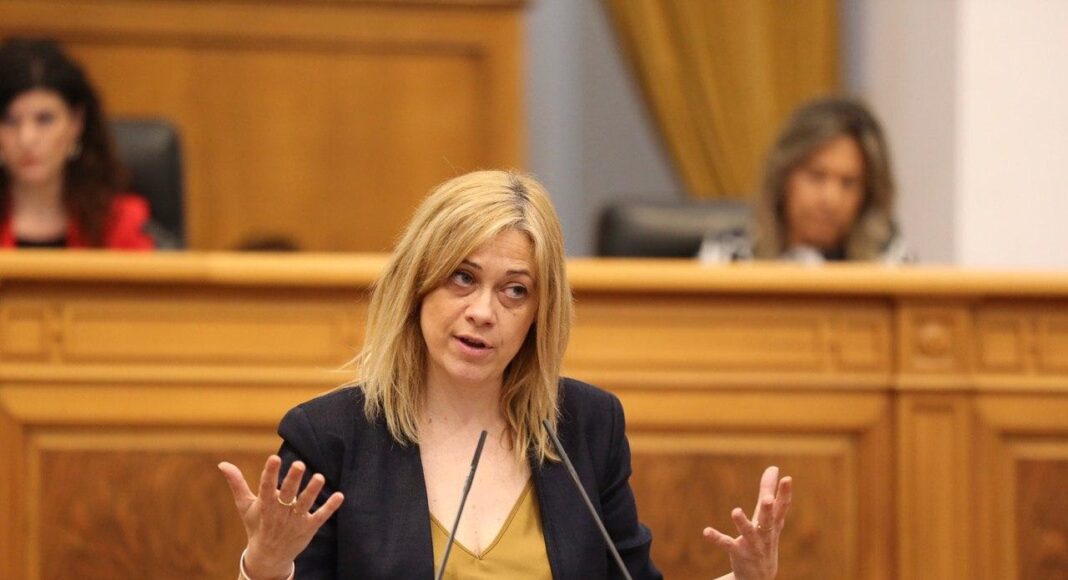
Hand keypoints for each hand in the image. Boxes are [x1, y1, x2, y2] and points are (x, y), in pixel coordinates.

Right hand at [218, 455, 344, 579]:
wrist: (268, 556)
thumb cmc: (257, 524)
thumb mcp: (245, 506)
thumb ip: (237, 483)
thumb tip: (222, 464)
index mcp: (265, 505)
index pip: (266, 487)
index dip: (270, 473)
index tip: (274, 458)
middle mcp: (280, 513)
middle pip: (287, 494)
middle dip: (292, 480)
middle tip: (299, 464)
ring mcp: (295, 521)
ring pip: (305, 504)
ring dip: (312, 491)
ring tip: (320, 477)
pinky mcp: (309, 528)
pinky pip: (320, 516)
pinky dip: (330, 507)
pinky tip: (340, 495)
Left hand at [702, 465, 791, 579]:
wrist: (760, 576)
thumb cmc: (765, 538)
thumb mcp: (769, 517)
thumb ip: (769, 492)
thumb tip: (774, 467)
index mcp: (774, 524)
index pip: (782, 507)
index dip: (785, 493)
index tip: (787, 478)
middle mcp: (766, 534)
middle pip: (768, 520)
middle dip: (768, 510)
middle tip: (768, 500)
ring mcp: (753, 544)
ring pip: (749, 532)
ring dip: (742, 523)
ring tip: (735, 511)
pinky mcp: (739, 552)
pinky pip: (727, 544)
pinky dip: (717, 538)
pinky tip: (706, 531)